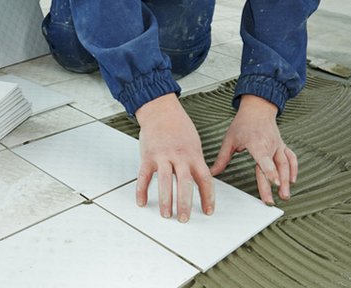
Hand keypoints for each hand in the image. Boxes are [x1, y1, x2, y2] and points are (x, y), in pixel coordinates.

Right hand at [135, 93, 214, 222]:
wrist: (160, 110)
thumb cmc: (179, 126)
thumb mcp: (194, 143)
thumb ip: (196, 162)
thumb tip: (201, 181)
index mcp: (194, 155)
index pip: (205, 180)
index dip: (208, 197)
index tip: (208, 211)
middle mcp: (179, 156)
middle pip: (185, 184)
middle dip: (185, 204)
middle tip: (184, 219)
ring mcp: (162, 156)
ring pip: (164, 182)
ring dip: (165, 201)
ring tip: (166, 215)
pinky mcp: (147, 156)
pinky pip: (144, 176)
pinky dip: (141, 190)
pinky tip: (142, 202)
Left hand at [210, 95, 297, 204]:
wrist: (258, 109)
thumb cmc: (243, 124)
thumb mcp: (229, 140)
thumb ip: (222, 158)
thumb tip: (212, 173)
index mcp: (256, 143)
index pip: (264, 159)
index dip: (270, 171)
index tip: (274, 183)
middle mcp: (270, 145)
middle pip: (275, 167)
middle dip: (275, 184)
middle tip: (272, 201)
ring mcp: (278, 146)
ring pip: (285, 164)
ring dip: (286, 181)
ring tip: (284, 196)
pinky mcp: (282, 146)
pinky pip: (291, 158)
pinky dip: (293, 169)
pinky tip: (292, 181)